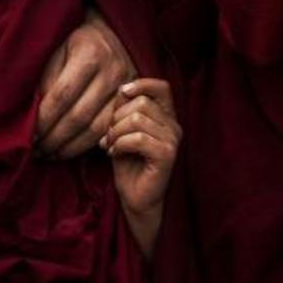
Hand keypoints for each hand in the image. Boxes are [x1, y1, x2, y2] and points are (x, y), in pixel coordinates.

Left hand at [35, 10, 136, 158]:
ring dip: (71, 147)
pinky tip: (71, 149)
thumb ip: (46, 80)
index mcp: (90, 54)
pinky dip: (89, 144)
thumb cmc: (76, 41)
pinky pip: (111, 129)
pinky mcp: (136, 99)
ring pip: (97, 128)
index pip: (62, 96)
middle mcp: (112, 71)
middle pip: (80, 116)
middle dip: (54, 138)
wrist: (112, 30)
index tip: (28, 135)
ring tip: (50, 154)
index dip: (44, 119)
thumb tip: (33, 116)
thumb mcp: (57, 49)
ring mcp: (127, 87)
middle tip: (36, 150)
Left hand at [102, 79, 179, 257]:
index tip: (122, 93)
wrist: (134, 199)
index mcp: (166, 117)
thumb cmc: (128, 165)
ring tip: (111, 146)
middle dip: (117, 117)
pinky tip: (115, 154)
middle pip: (142, 102)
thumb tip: (121, 90)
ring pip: (137, 119)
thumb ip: (124, 110)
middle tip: (108, 136)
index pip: (162, 87)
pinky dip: (120, 144)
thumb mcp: (122, 131)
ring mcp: (173, 140)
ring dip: (116, 132)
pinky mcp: (167, 155)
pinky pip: (138, 138)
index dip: (141, 84)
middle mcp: (174, 126)